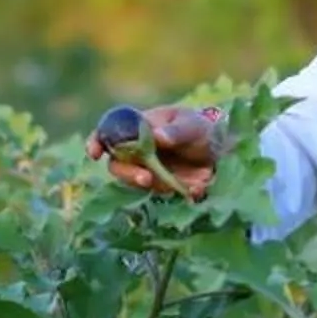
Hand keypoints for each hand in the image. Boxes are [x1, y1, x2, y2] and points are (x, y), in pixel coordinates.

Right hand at [85, 102, 225, 198]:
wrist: (221, 149)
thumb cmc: (200, 128)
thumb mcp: (192, 125)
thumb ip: (176, 131)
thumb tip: (157, 136)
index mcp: (139, 127)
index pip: (108, 132)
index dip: (96, 142)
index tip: (94, 154)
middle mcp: (137, 150)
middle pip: (117, 164)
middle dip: (127, 173)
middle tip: (146, 179)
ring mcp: (148, 169)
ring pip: (137, 182)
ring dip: (152, 185)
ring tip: (175, 186)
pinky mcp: (161, 185)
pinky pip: (162, 192)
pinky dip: (178, 192)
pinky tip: (197, 189)